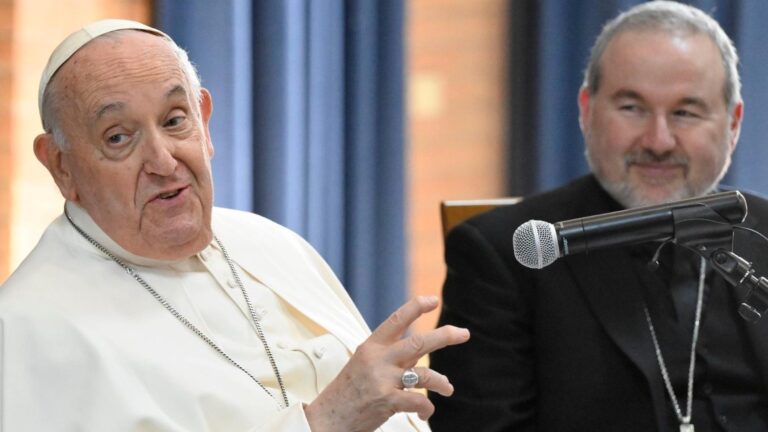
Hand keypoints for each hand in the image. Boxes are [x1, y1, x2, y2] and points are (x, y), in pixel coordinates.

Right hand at [305, 296, 469, 431]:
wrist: (326, 420)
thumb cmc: (346, 393)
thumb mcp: (363, 365)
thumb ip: (389, 356)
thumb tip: (417, 350)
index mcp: (371, 346)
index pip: (396, 319)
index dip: (416, 307)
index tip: (433, 300)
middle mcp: (377, 359)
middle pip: (418, 342)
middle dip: (445, 336)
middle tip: (464, 333)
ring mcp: (382, 380)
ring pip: (424, 374)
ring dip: (442, 382)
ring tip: (448, 387)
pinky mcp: (386, 402)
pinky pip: (418, 401)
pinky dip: (427, 408)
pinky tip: (425, 413)